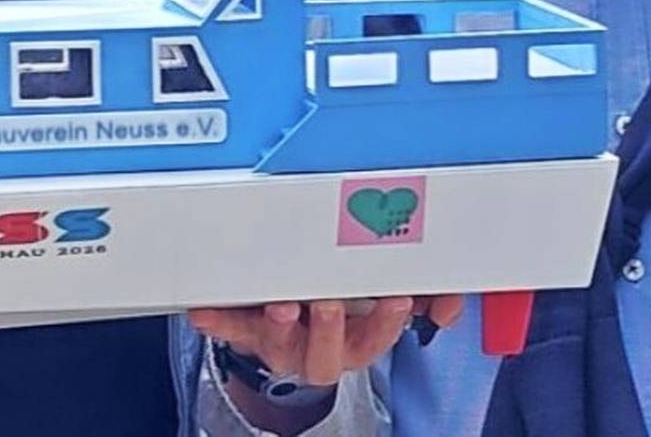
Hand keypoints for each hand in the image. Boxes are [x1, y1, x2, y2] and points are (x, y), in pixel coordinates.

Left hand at [190, 294, 465, 386]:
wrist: (298, 330)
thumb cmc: (349, 306)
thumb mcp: (386, 304)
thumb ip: (428, 298)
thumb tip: (447, 309)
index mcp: (356, 342)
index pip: (375, 339)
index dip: (385, 324)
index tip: (396, 302)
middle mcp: (320, 349)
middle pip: (327, 352)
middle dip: (331, 328)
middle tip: (330, 303)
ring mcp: (282, 342)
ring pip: (280, 343)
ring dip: (279, 326)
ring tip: (280, 305)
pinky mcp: (248, 331)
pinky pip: (231, 328)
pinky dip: (218, 320)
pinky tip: (203, 311)